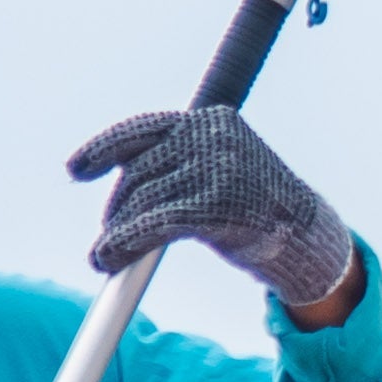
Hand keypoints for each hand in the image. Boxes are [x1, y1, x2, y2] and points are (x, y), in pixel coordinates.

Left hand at [65, 103, 357, 321]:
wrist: (306, 237)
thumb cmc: (255, 206)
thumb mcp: (218, 169)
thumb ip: (177, 165)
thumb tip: (124, 187)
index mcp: (210, 121)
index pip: (143, 129)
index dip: (103, 149)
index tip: (76, 171)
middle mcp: (211, 137)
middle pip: (139, 170)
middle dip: (118, 206)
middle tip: (108, 233)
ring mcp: (215, 170)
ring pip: (143, 200)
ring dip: (115, 232)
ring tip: (102, 255)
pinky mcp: (215, 206)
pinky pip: (154, 225)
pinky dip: (125, 244)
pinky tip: (108, 259)